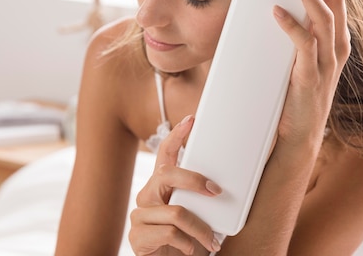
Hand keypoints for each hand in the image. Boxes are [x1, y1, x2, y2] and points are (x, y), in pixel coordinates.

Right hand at [129, 115, 222, 254]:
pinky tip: (191, 250)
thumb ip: (202, 200)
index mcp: (161, 187)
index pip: (165, 154)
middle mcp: (147, 196)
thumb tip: (225, 186)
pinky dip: (188, 244)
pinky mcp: (137, 237)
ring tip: (211, 242)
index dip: (177, 135)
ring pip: (176, 211)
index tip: (191, 120)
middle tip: (217, 192)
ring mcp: (139, 216)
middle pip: (167, 174)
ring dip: (200, 229)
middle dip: (195, 181)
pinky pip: (170, 233)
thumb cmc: (185, 241)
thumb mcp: (196, 215)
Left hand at [273, 0, 350, 150]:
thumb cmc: (292, 95)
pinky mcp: (310, 78)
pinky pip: (304, 47)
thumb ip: (289, 38)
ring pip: (324, 18)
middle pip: (336, 0)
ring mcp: (326, 63)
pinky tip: (277, 12)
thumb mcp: (295, 60)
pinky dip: (291, 26)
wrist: (296, 136)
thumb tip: (264, 12)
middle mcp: (336, 48)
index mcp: (333, 41)